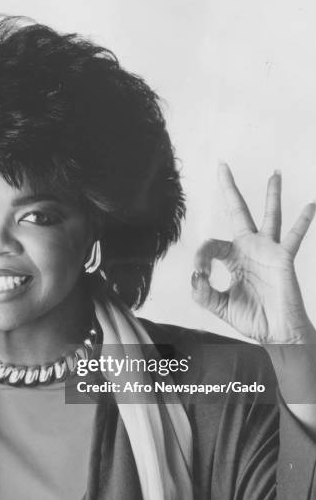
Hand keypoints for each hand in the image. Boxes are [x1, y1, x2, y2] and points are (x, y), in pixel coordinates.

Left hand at [191, 163, 314, 343]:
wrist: (276, 334)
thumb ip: (203, 293)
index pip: (210, 245)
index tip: (200, 274)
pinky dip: (302, 222)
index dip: (201, 257)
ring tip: (274, 173)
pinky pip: (293, 238)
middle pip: (237, 212)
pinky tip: (309, 205)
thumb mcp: (219, 306)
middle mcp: (249, 250)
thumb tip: (195, 276)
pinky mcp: (283, 259)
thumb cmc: (251, 318)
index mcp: (232, 259)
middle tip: (222, 165)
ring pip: (269, 216)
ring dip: (271, 195)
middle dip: (230, 189)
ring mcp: (268, 251)